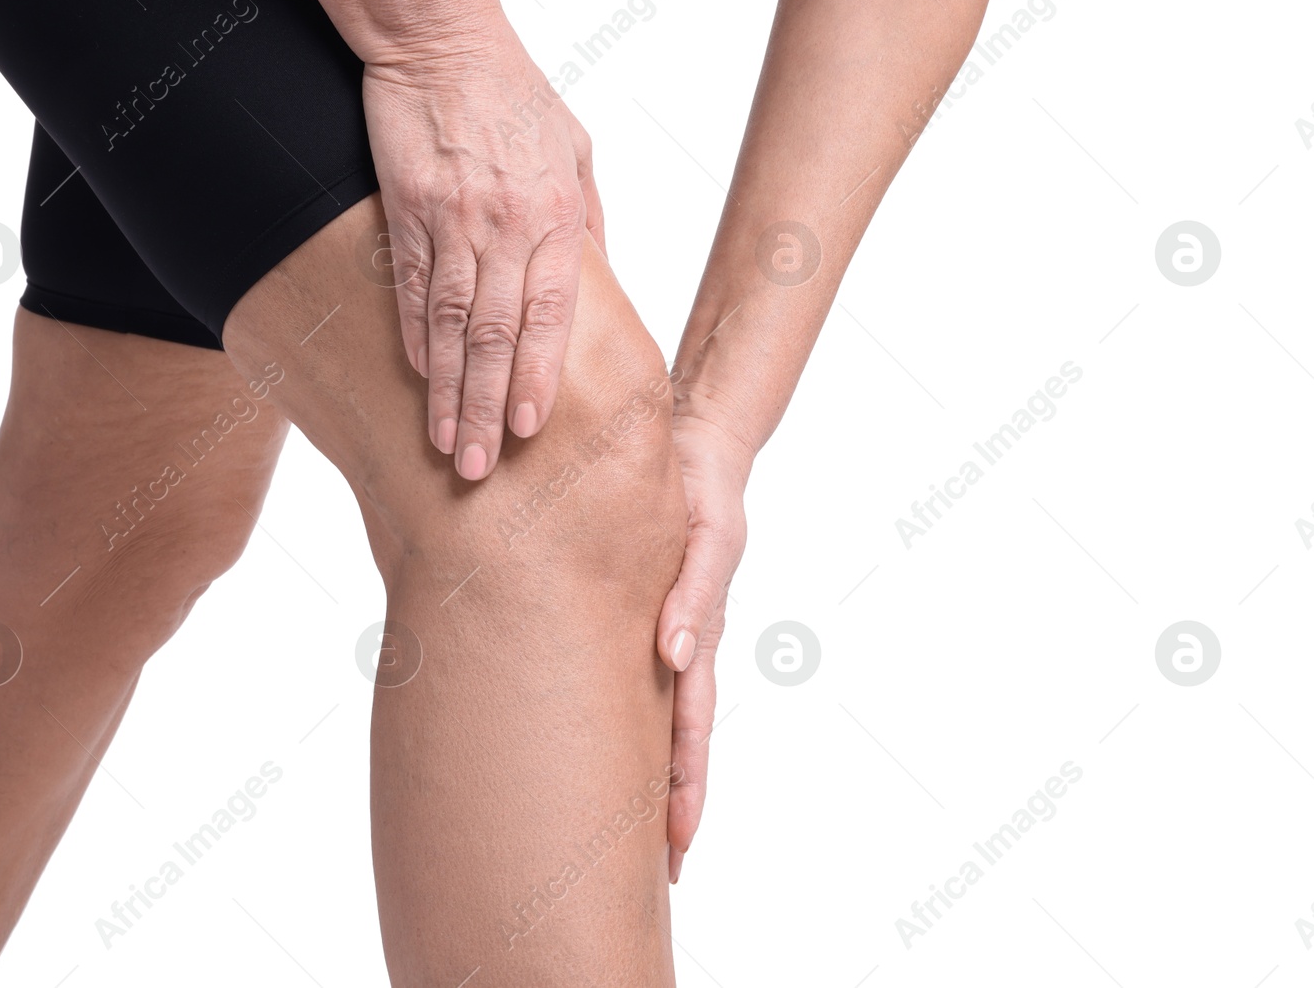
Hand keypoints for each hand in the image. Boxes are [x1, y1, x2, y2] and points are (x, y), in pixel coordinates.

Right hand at [362, 36, 604, 480]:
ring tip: (446, 443)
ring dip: (447, 389)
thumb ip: (587, 223)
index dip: (536, 376)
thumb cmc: (518, 96)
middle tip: (480, 466)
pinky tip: (417, 379)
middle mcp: (506, 225)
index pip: (549, 314)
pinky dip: (414, 337)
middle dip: (488, 406)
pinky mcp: (406, 210)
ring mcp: (452, 220)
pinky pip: (411, 287)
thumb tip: (598, 284)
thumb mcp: (576, 151)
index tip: (528, 428)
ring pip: (451, 324)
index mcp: (556, 216)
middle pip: (497, 335)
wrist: (442, 38)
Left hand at [654, 406, 754, 883]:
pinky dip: (628, 717)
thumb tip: (673, 654)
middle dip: (672, 803)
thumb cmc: (707, 489)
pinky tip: (605, 742)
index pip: (692, 727)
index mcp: (699, 634)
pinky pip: (634, 671)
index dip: (685, 787)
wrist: (696, 443)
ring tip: (637, 831)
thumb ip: (693, 592)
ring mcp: (665, 629)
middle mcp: (682, 643)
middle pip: (677, 739)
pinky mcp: (644, 608)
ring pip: (656, 714)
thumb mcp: (708, 537)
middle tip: (662, 870)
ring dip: (651, 771)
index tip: (678, 843)